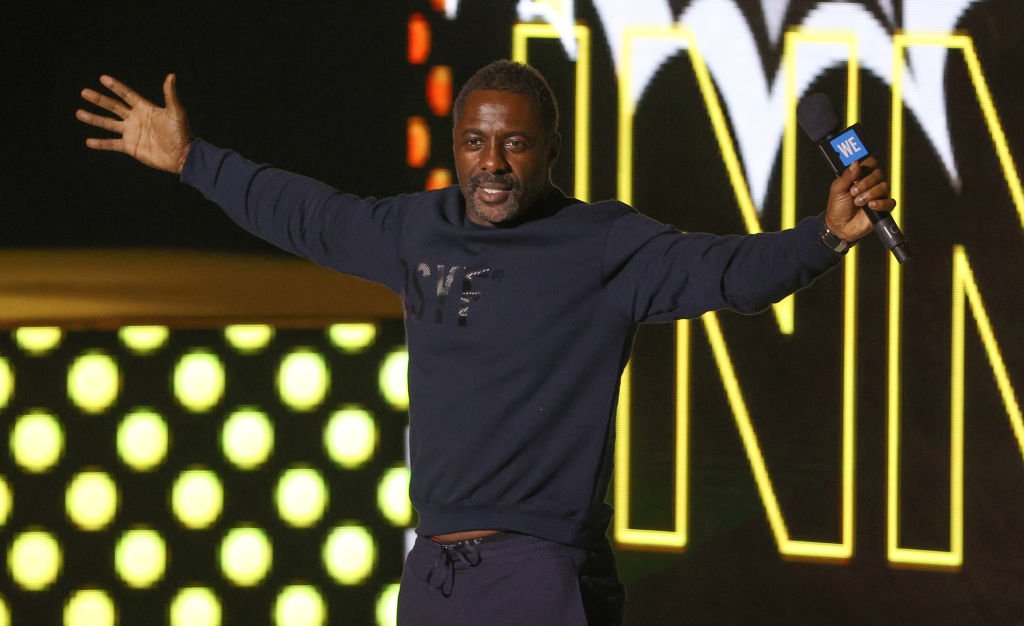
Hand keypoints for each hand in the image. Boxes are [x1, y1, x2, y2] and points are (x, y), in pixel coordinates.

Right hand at [77, 74, 192, 173]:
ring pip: (108, 124)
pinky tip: (89, 141)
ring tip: (79, 113)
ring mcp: (132, 133)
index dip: (116, 87)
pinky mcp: (131, 147)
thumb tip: (171, 76)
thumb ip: (170, 95)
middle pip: (113, 107)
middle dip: (99, 100)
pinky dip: (101, 144)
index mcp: (145, 108)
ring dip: (94, 119)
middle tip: (84, 92)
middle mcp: (136, 119)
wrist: (182, 156)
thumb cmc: (181, 133)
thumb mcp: (176, 112)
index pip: (127, 95)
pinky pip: (112, 144)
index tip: (102, 78)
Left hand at [824, 156, 896, 242]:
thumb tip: (856, 163)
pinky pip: (890, 202)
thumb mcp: (837, 190)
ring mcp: (878, 194)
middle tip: (853, 192)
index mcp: (860, 176)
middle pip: (879, 173)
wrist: (839, 226)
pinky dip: (881, 203)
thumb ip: (846, 176)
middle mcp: (871, 183)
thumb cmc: (838, 207)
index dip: (866, 164)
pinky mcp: (883, 207)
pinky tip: (871, 206)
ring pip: (884, 186)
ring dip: (870, 193)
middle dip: (866, 182)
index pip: (871, 162)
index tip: (857, 173)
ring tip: (858, 202)